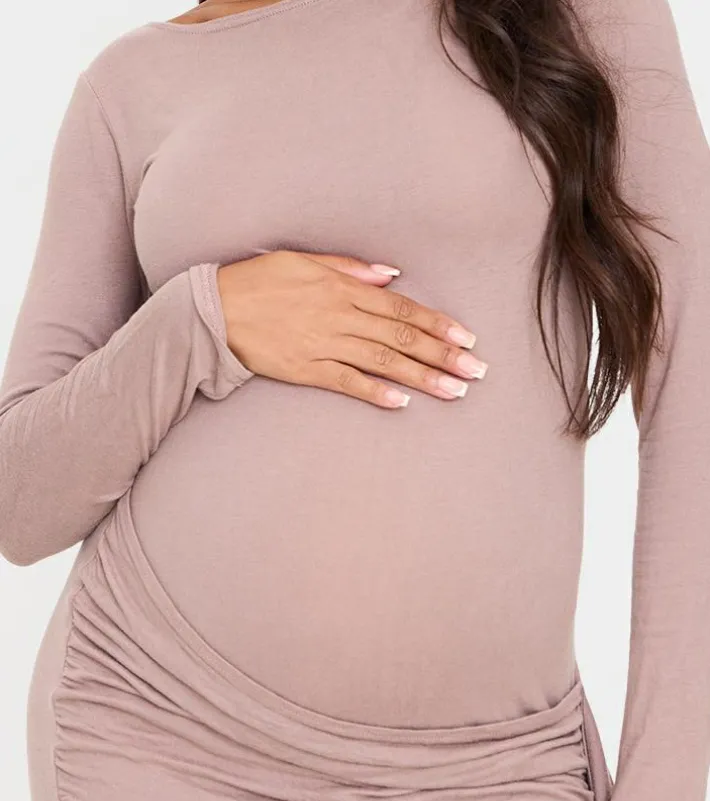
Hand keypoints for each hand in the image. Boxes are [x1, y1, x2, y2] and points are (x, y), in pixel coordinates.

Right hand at [216, 249, 487, 407]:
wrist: (214, 309)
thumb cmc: (258, 280)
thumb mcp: (304, 260)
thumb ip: (350, 267)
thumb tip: (391, 275)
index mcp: (343, 288)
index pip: (401, 307)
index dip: (436, 324)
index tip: (467, 337)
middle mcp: (339, 315)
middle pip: (401, 336)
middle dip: (443, 354)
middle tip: (476, 371)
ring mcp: (323, 343)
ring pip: (382, 361)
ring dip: (421, 376)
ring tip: (454, 390)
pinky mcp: (305, 369)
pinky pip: (346, 382)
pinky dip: (375, 392)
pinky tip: (402, 402)